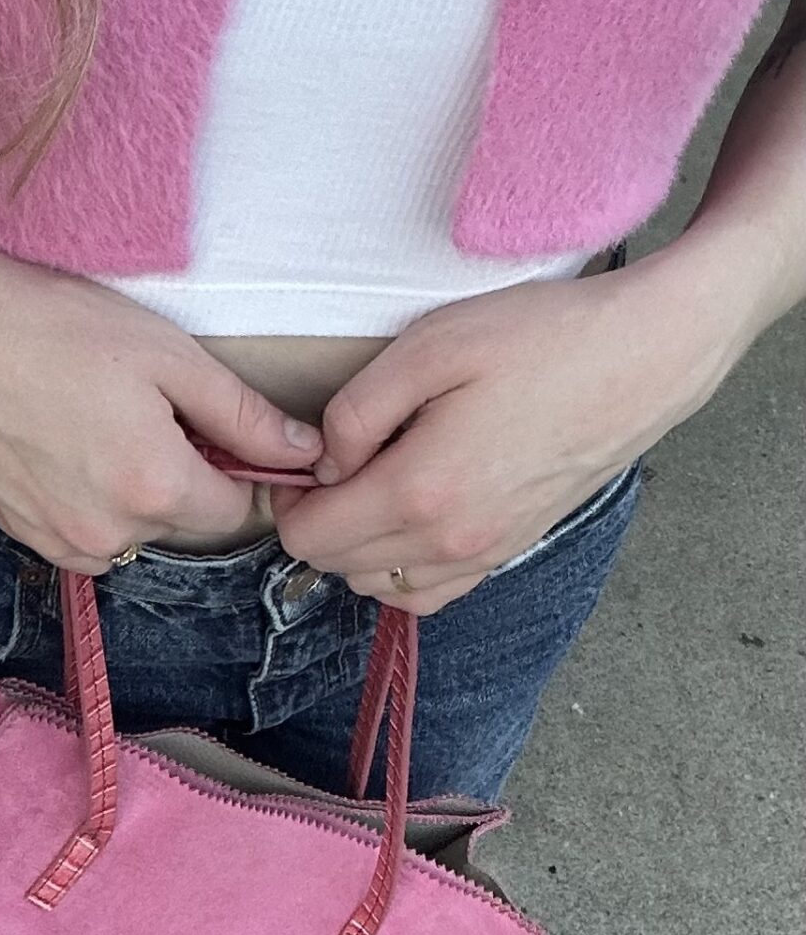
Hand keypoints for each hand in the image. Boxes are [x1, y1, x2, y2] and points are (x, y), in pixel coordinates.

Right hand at [0, 186, 322, 567]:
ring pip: (139, 531)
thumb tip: (304, 454)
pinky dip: (98, 499)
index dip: (254, 473)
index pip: (242, 513)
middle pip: (189, 523)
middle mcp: (111, 533)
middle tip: (163, 406)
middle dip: (194, 476)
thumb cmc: (53, 326)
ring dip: (144, 492)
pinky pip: (90, 533)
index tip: (242, 433)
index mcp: (155, 487)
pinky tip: (73, 442)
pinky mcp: (26, 536)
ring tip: (109, 421)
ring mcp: (62, 542)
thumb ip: (243, 414)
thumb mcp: (168, 355)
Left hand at [273, 260, 734, 614]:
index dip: (290, 499)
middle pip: (337, 567)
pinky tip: (410, 518)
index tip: (306, 458)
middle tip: (341, 461)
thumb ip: (355, 412)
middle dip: (320, 521)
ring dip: (358, 546)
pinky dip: (401, 569)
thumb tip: (324, 464)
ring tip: (377, 482)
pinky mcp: (507, 553)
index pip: (308, 537)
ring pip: (377, 586)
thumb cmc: (543, 339)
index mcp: (418, 492)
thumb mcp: (430, 346)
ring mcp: (482, 556)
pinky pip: (428, 595)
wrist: (644, 358)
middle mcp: (447, 542)